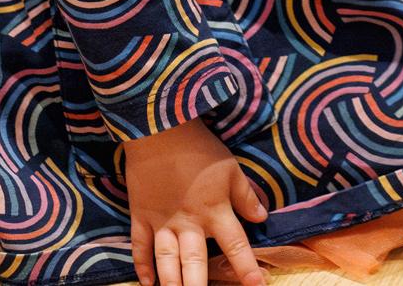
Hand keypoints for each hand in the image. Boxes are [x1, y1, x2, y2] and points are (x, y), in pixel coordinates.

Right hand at [125, 119, 267, 285]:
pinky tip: (147, 283)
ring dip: (172, 283)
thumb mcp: (231, 169)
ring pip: (167, 261)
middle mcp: (189, 224)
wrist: (160, 131)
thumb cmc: (200, 150)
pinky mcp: (141, 217)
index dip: (247, 269)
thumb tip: (262, 218)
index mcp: (215, 212)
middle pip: (196, 264)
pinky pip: (141, 247)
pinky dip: (142, 266)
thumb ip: (246, 196)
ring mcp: (162, 223)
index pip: (236, 246)